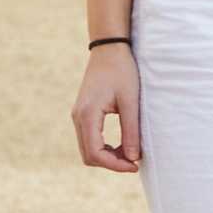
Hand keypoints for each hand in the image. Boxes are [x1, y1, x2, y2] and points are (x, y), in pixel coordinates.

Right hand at [71, 42, 143, 172]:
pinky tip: (120, 144)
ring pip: (87, 149)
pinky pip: (88, 139)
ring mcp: (78, 114)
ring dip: (107, 156)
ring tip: (130, 152)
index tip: (135, 165)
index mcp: (88, 113)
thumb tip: (133, 159)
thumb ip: (131, 131)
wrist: (109, 48)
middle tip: (134, 161)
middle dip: (111, 163)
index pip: (95, 153)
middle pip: (88, 155)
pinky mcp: (82, 112)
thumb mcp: (130, 101)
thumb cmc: (122, 70)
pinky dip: (103, 148)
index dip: (115, 165)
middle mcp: (78, 116)